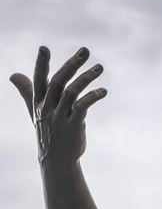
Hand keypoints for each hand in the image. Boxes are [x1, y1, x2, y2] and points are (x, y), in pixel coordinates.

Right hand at [10, 46, 106, 165]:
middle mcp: (48, 108)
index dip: (41, 64)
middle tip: (85, 50)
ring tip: (99, 68)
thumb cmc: (47, 132)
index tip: (44, 48)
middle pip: (57, 82)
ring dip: (86, 78)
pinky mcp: (73, 126)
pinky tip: (102, 91)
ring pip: (71, 93)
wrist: (56, 160)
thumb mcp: (35, 112)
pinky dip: (92, 97)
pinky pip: (82, 108)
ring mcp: (60, 118)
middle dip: (71, 64)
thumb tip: (13, 75)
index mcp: (39, 103)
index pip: (38, 80)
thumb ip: (27, 91)